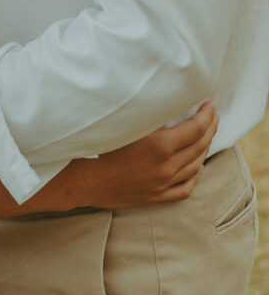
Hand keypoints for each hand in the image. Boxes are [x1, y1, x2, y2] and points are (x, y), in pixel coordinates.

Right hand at [74, 100, 218, 208]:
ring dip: (204, 148)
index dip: (207, 115)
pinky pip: (185, 188)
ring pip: (195, 166)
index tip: (210, 104)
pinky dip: (195, 174)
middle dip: (210, 128)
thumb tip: (162, 97)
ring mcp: (162, 184)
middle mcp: (165, 167)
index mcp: (159, 146)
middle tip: (213, 115)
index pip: (195, 128)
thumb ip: (146, 113)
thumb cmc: (96, 145)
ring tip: (206, 135)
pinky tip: (195, 165)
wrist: (80, 179)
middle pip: (199, 146)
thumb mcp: (122, 123)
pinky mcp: (155, 197)